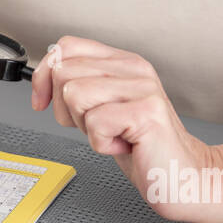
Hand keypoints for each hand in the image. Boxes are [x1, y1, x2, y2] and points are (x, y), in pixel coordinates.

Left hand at [30, 36, 222, 222]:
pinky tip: (124, 145)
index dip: (44, 76)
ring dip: (86, 127)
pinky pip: (95, 123)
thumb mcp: (101, 109)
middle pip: (64, 73)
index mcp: (122, 62)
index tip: (43, 101)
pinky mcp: (146, 112)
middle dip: (66, 110)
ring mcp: (143, 88)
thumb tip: (43, 77)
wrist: (180, 175)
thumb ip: (78, 86)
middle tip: (98, 126)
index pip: (66, 47)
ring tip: (113, 135)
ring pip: (75, 95)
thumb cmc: (141, 147)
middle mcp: (134, 69)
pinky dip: (101, 144)